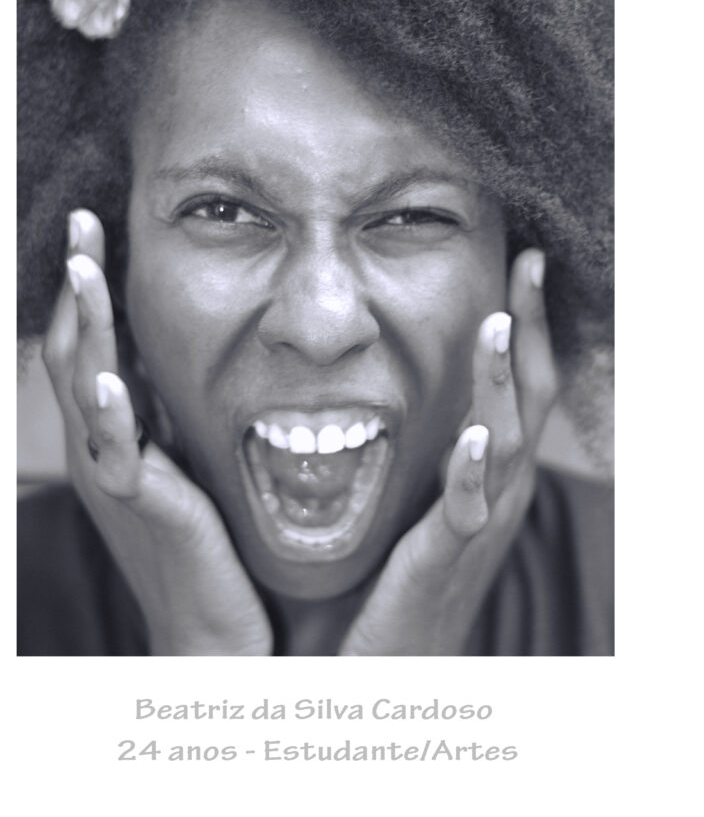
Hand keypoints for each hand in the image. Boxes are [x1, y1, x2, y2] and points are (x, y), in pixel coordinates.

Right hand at [42, 209, 271, 655]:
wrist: (211, 628)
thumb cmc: (202, 540)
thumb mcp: (183, 457)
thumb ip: (175, 407)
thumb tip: (185, 351)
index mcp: (114, 430)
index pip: (92, 341)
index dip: (91, 285)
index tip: (99, 228)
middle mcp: (102, 445)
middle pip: (74, 349)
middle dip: (79, 284)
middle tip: (84, 222)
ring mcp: (116, 475)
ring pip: (85, 388)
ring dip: (84, 327)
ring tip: (83, 271)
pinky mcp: (143, 506)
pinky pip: (118, 454)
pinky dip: (111, 414)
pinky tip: (112, 380)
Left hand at [339, 249, 557, 654]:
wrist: (398, 667)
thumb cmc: (403, 574)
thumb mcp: (425, 494)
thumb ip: (429, 443)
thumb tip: (401, 383)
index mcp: (493, 469)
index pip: (521, 383)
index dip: (527, 322)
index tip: (520, 260)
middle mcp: (500, 490)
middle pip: (530, 396)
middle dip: (530, 327)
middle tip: (527, 261)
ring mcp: (479, 524)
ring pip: (505, 440)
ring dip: (501, 380)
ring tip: (498, 321)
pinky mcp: (445, 558)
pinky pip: (466, 510)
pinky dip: (472, 471)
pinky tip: (472, 435)